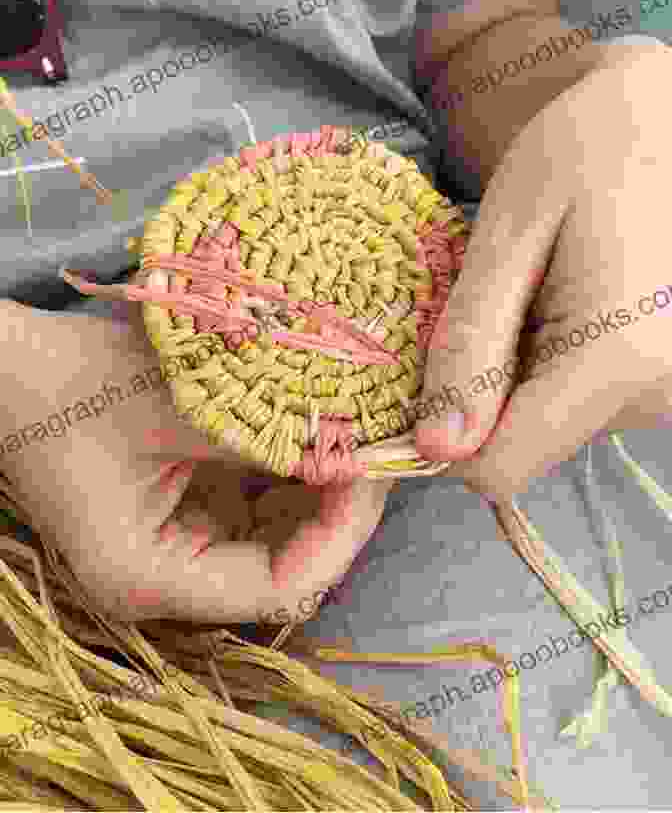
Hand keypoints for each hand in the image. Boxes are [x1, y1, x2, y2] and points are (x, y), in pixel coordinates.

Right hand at [0, 300, 391, 621]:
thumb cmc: (74, 387)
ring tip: (357, 437)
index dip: (338, 536)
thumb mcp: (176, 410)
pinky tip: (316, 434)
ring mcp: (174, 547)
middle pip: (282, 566)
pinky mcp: (180, 513)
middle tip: (379, 449)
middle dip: (336, 511)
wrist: (9, 367)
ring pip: (274, 537)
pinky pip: (252, 507)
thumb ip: (264, 437)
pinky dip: (286, 475)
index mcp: (150, 578)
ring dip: (317, 491)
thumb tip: (355, 443)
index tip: (374, 472)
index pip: (276, 587)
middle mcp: (166, 580)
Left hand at [415, 43, 671, 500]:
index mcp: (619, 359)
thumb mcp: (507, 236)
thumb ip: (472, 343)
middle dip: (485, 389)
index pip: (499, 469)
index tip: (428, 372)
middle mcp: (659, 393)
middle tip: (499, 301)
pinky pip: (578, 400)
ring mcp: (670, 392)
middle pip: (523, 445)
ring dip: (520, 371)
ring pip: (549, 423)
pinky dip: (552, 363)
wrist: (660, 115)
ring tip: (538, 291)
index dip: (444, 437)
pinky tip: (565, 301)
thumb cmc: (581, 150)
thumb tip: (435, 447)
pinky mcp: (665, 380)